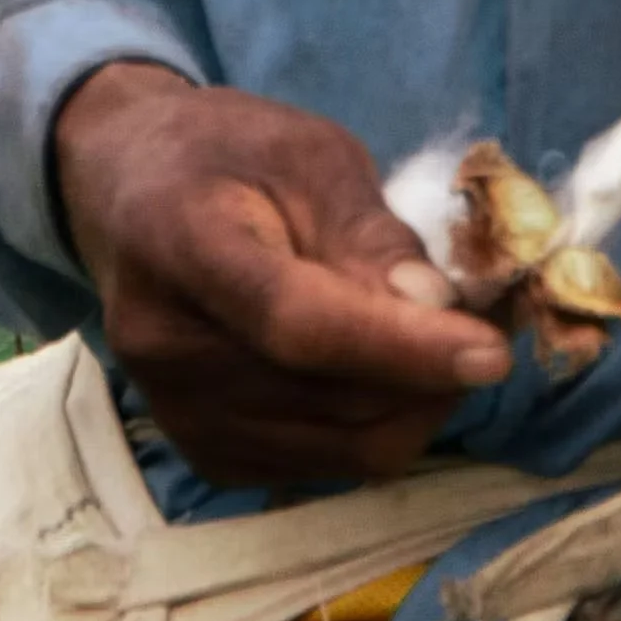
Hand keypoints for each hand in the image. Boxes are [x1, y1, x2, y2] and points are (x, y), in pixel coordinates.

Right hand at [50, 62, 511, 500]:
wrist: (130, 193)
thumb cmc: (229, 155)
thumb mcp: (310, 153)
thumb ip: (372, 232)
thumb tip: (438, 312)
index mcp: (181, 241)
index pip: (295, 323)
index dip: (399, 346)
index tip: (491, 352)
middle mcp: (164, 345)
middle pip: (331, 396)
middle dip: (431, 372)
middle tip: (482, 322)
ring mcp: (176, 411)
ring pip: (344, 447)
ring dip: (416, 404)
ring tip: (435, 341)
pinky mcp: (203, 453)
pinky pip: (328, 467)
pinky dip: (379, 428)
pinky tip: (382, 371)